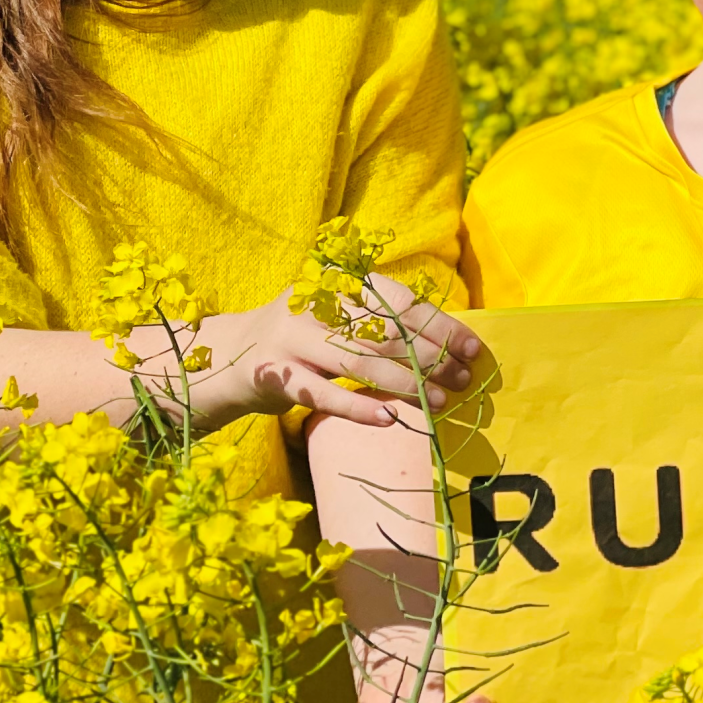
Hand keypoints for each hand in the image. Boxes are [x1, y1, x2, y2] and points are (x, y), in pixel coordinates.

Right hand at [186, 273, 481, 431]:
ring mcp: (293, 339)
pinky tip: (391, 418)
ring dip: (406, 384)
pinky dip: (360, 407)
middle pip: (386, 332)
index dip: (441, 325)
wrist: (229, 358)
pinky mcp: (276, 375)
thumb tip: (446, 344)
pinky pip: (325, 394)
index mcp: (337, 283)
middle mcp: (315, 305)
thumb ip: (380, 322)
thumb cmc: (301, 339)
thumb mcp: (337, 318)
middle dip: (431, 357)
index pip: (400, 303)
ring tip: (441, 400)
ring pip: (361, 362)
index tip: (472, 348)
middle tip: (463, 378)